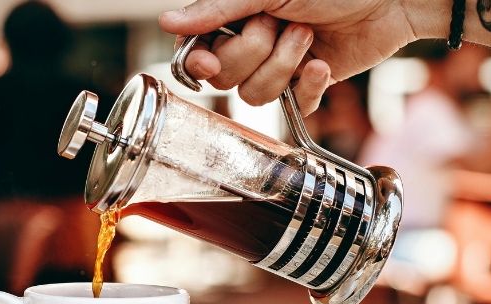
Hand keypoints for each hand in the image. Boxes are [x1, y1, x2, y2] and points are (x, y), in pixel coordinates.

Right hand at [159, 0, 447, 113]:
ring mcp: (278, 67)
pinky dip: (309, 86)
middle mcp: (251, 43)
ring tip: (308, 36)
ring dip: (284, 66)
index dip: (199, 61)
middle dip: (255, 53)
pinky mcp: (305, 86)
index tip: (209, 60)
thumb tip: (167, 22)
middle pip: (223, 78)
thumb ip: (215, 10)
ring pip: (254, 96)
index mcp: (234, 16)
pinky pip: (291, 106)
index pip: (194, 51)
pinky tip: (323, 63)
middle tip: (279, 24)